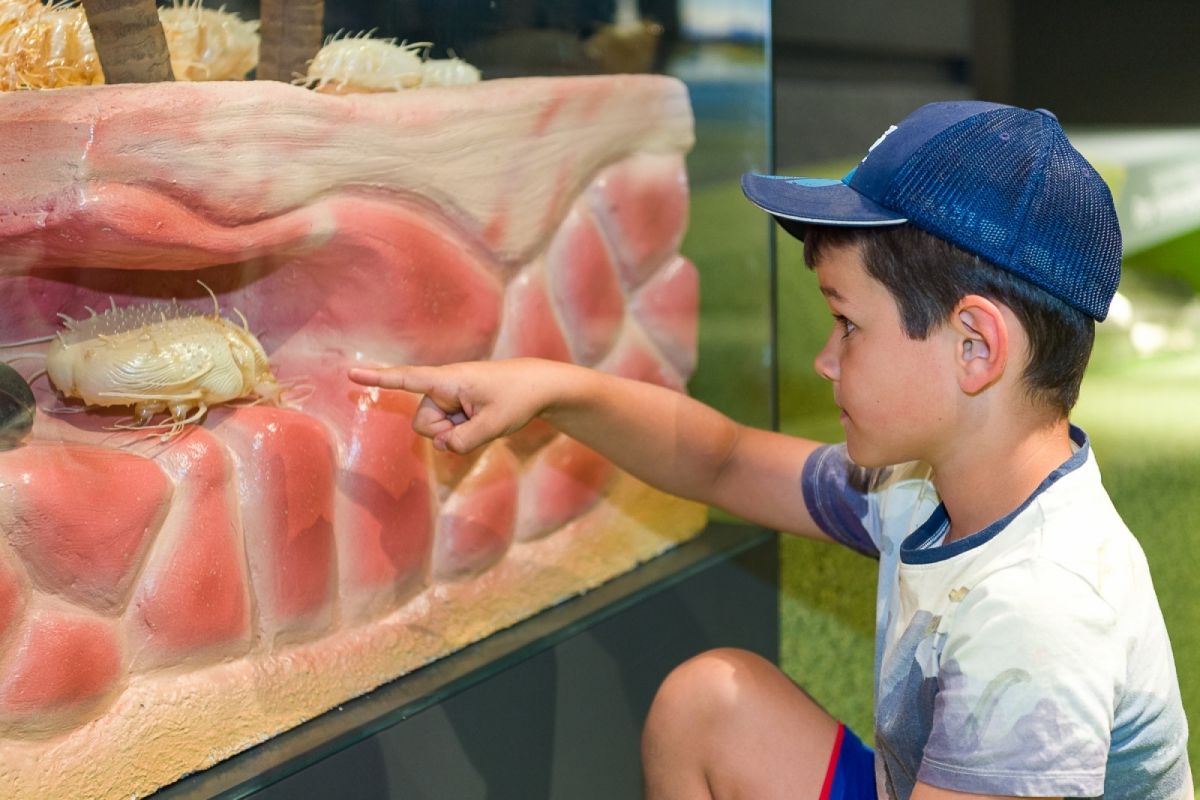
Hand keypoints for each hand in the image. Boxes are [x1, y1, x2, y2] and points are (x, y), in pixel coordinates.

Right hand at [348, 359, 555, 452]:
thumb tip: (442, 446)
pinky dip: (462, 432)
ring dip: (455, 433)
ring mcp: (450, 397)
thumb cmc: (517, 397)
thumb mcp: (494, 424)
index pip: (407, 379)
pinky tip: (482, 421)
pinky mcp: (456, 406)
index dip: (379, 379)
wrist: (539, 385)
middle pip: (423, 423)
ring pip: (435, 429)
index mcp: (449, 380)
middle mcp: (443, 387)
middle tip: (474, 424)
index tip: (351, 374)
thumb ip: (464, 440)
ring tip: (482, 419)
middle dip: (442, 433)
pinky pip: (448, 429)